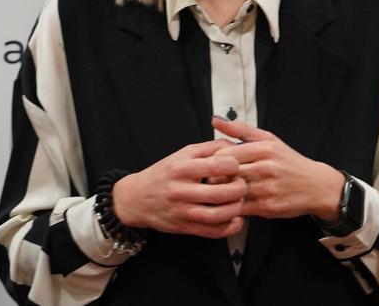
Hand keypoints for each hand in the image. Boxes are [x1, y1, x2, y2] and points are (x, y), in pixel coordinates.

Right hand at [112, 139, 246, 238]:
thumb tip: (237, 146)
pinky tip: (236, 218)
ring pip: (218, 215)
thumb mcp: (183, 154)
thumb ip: (210, 148)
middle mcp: (181, 191)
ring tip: (239, 200)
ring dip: (236, 208)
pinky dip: (230, 227)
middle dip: (240, 188)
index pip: (218, 165)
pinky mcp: (185, 228)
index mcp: (182, 169)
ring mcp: (182, 212)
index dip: (234, 165)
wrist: (135, 198)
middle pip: (221, 193)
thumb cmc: (165, 173)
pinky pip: (213, 232)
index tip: (235, 166)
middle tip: (242, 184)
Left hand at [211, 116, 345, 220]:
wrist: (316, 185)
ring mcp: (267, 188)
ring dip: (222, 194)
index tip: (213, 166)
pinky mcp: (267, 207)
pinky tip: (233, 202)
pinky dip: (231, 206)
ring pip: (230, 192)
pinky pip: (239, 208)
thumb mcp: (269, 140)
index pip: (224, 155)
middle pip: (224, 174)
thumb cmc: (289, 162)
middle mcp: (266, 167)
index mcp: (264, 149)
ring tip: (220, 192)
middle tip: (213, 181)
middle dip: (215, 179)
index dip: (213, 162)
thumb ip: (241, 130)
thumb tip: (215, 119)